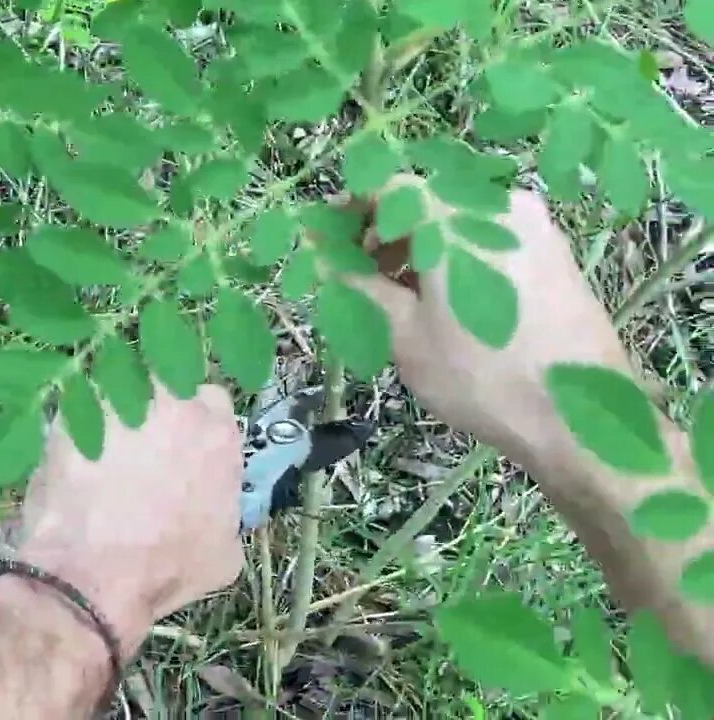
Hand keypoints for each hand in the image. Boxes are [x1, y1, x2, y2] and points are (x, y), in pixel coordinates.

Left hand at [14, 381, 243, 650]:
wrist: (95, 574)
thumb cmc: (167, 569)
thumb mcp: (224, 554)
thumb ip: (224, 508)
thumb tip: (211, 507)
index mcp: (217, 431)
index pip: (212, 403)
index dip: (195, 425)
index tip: (181, 447)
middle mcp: (171, 402)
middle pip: (165, 386)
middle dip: (154, 408)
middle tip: (140, 447)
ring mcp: (117, 401)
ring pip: (116, 389)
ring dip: (112, 412)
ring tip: (99, 453)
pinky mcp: (68, 413)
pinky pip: (73, 413)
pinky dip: (71, 432)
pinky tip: (67, 464)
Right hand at [347, 175, 632, 457]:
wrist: (580, 417)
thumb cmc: (481, 377)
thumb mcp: (405, 335)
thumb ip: (361, 286)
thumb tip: (325, 259)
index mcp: (455, 218)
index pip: (390, 187)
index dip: (350, 207)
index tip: (324, 238)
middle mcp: (498, 206)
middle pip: (427, 200)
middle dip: (385, 230)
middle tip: (357, 273)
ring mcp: (534, 227)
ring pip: (460, 219)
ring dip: (421, 245)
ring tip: (398, 293)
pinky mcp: (555, 253)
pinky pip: (491, 236)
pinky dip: (458, 253)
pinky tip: (444, 298)